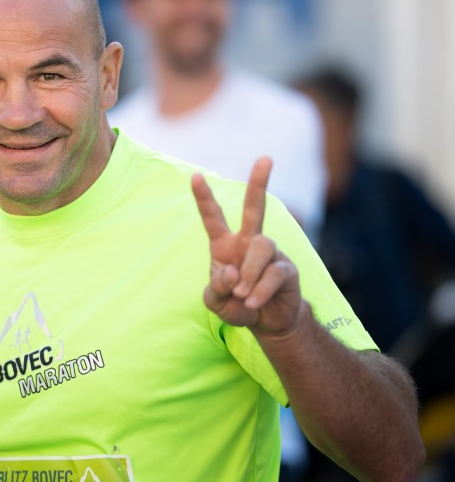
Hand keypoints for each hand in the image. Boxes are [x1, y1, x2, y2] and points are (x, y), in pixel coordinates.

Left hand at [191, 157, 302, 335]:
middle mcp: (247, 242)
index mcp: (224, 245)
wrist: (266, 323)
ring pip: (262, 245)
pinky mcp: (287, 268)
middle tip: (265, 158)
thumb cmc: (236, 305)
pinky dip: (260, 290)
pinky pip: (274, 271)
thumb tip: (233, 272)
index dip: (204, 198)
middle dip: (259, 183)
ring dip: (250, 272)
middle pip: (254, 208)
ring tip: (243, 295)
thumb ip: (216, 288)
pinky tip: (253, 302)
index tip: (195, 176)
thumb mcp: (215, 302)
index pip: (213, 218)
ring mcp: (270, 253)